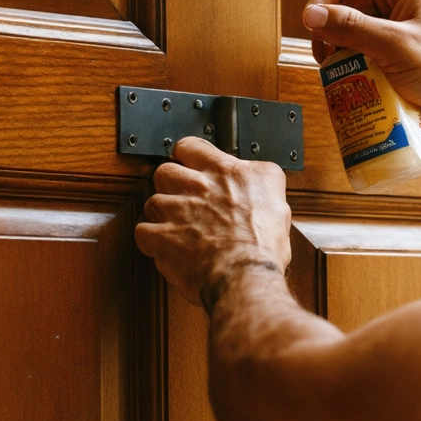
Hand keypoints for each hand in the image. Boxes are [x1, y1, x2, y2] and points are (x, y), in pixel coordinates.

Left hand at [134, 137, 291, 306]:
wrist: (246, 274)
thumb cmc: (264, 245)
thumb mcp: (278, 200)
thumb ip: (260, 183)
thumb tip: (256, 177)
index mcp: (227, 173)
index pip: (192, 146)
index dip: (187, 157)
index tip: (189, 165)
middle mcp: (198, 186)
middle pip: (165, 171)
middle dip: (170, 185)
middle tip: (183, 200)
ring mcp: (176, 210)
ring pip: (152, 201)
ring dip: (162, 214)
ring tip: (177, 228)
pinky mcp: (161, 236)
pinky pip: (143, 231)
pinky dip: (151, 240)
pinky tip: (167, 247)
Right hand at [303, 0, 420, 136]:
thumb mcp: (394, 44)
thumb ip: (351, 27)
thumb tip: (312, 15)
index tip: (312, 26)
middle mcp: (400, 3)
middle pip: (345, 7)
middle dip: (331, 32)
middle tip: (325, 57)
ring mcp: (397, 30)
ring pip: (351, 35)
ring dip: (341, 54)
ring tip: (339, 72)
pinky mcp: (395, 56)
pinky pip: (362, 56)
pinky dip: (352, 69)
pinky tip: (352, 83)